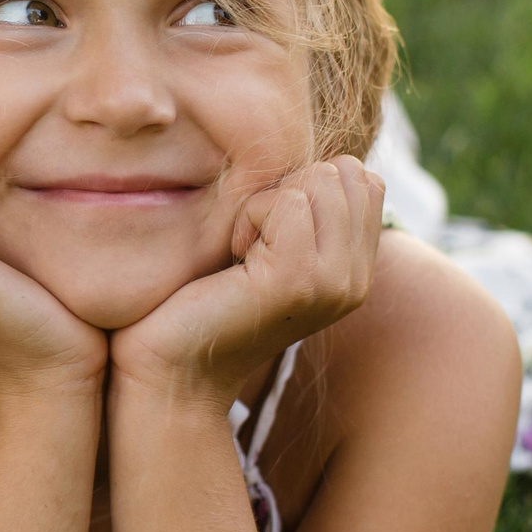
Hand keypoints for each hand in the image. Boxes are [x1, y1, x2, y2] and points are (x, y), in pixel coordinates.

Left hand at [108, 156, 384, 407]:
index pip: (361, 177)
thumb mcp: (266, 247)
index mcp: (355, 270)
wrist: (169, 371)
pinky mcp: (298, 281)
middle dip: (284, 190)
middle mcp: (356, 280)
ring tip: (240, 254)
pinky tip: (231, 259)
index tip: (264, 231)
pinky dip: (247, 217)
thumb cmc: (201, 301)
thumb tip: (329, 160)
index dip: (303, 185)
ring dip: (263, 203)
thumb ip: (305, 211)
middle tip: (248, 243)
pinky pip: (287, 201)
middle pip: (342, 172)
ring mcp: (333, 283)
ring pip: (318, 180)